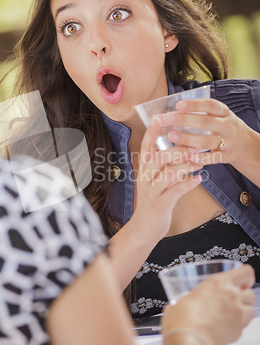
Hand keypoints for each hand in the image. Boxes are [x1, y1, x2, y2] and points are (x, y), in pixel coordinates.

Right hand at [132, 117, 201, 242]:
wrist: (144, 228)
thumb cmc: (153, 201)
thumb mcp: (155, 180)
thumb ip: (165, 165)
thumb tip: (182, 149)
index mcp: (144, 169)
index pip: (146, 146)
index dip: (152, 132)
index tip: (160, 117)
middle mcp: (145, 177)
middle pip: (159, 157)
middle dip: (178, 149)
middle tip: (195, 145)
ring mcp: (152, 191)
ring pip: (168, 173)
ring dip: (186, 165)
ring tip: (200, 161)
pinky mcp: (160, 204)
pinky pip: (176, 191)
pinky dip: (189, 183)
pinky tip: (199, 178)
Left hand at [159, 98, 258, 170]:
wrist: (246, 145)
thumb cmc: (224, 127)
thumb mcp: (218, 116)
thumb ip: (200, 113)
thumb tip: (172, 111)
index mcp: (224, 112)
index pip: (210, 105)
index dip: (195, 105)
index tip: (179, 104)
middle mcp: (227, 125)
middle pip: (206, 122)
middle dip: (185, 120)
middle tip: (168, 119)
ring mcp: (228, 141)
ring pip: (207, 141)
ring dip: (188, 139)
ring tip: (171, 136)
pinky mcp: (226, 156)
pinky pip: (214, 157)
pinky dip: (202, 158)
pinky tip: (189, 157)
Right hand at [162, 264, 255, 344]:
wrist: (188, 340)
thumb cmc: (183, 318)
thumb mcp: (184, 298)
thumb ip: (192, 297)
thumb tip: (186, 302)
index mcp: (218, 283)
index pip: (244, 273)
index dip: (246, 276)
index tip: (244, 280)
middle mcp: (231, 296)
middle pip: (250, 293)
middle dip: (245, 296)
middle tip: (235, 299)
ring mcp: (237, 314)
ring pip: (251, 310)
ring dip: (244, 311)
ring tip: (231, 315)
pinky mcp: (238, 331)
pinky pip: (243, 326)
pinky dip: (238, 326)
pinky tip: (225, 328)